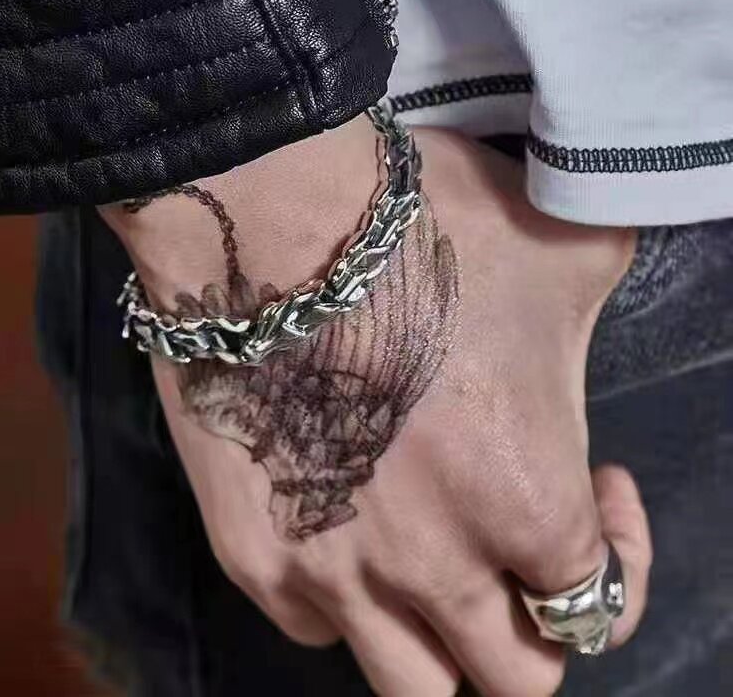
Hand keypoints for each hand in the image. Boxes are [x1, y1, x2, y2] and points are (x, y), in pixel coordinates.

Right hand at [101, 116, 651, 696]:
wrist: (267, 215)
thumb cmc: (426, 228)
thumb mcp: (570, 253)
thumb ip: (603, 324)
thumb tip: (584, 345)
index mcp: (524, 504)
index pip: (595, 607)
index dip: (618, 557)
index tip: (598, 482)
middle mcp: (429, 566)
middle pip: (511, 680)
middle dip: (534, 624)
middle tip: (518, 540)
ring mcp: (328, 571)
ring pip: (410, 683)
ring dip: (440, 638)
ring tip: (435, 558)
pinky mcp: (248, 552)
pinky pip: (316, 623)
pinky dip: (347, 597)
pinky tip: (346, 518)